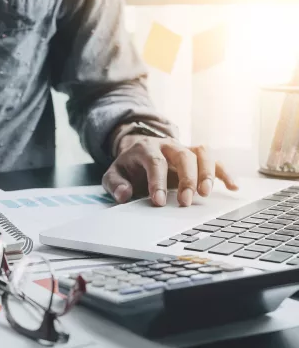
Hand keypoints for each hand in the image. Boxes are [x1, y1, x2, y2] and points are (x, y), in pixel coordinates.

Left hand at [102, 134, 238, 206]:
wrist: (138, 150)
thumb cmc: (129, 166)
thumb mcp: (114, 174)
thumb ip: (115, 184)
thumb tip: (123, 194)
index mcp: (147, 149)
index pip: (155, 162)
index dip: (157, 182)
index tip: (158, 202)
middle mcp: (169, 146)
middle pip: (183, 156)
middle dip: (186, 179)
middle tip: (185, 201)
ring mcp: (185, 149)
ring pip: (202, 153)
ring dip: (207, 173)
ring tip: (206, 194)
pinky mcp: (197, 156)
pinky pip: (216, 160)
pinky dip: (225, 172)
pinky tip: (233, 187)